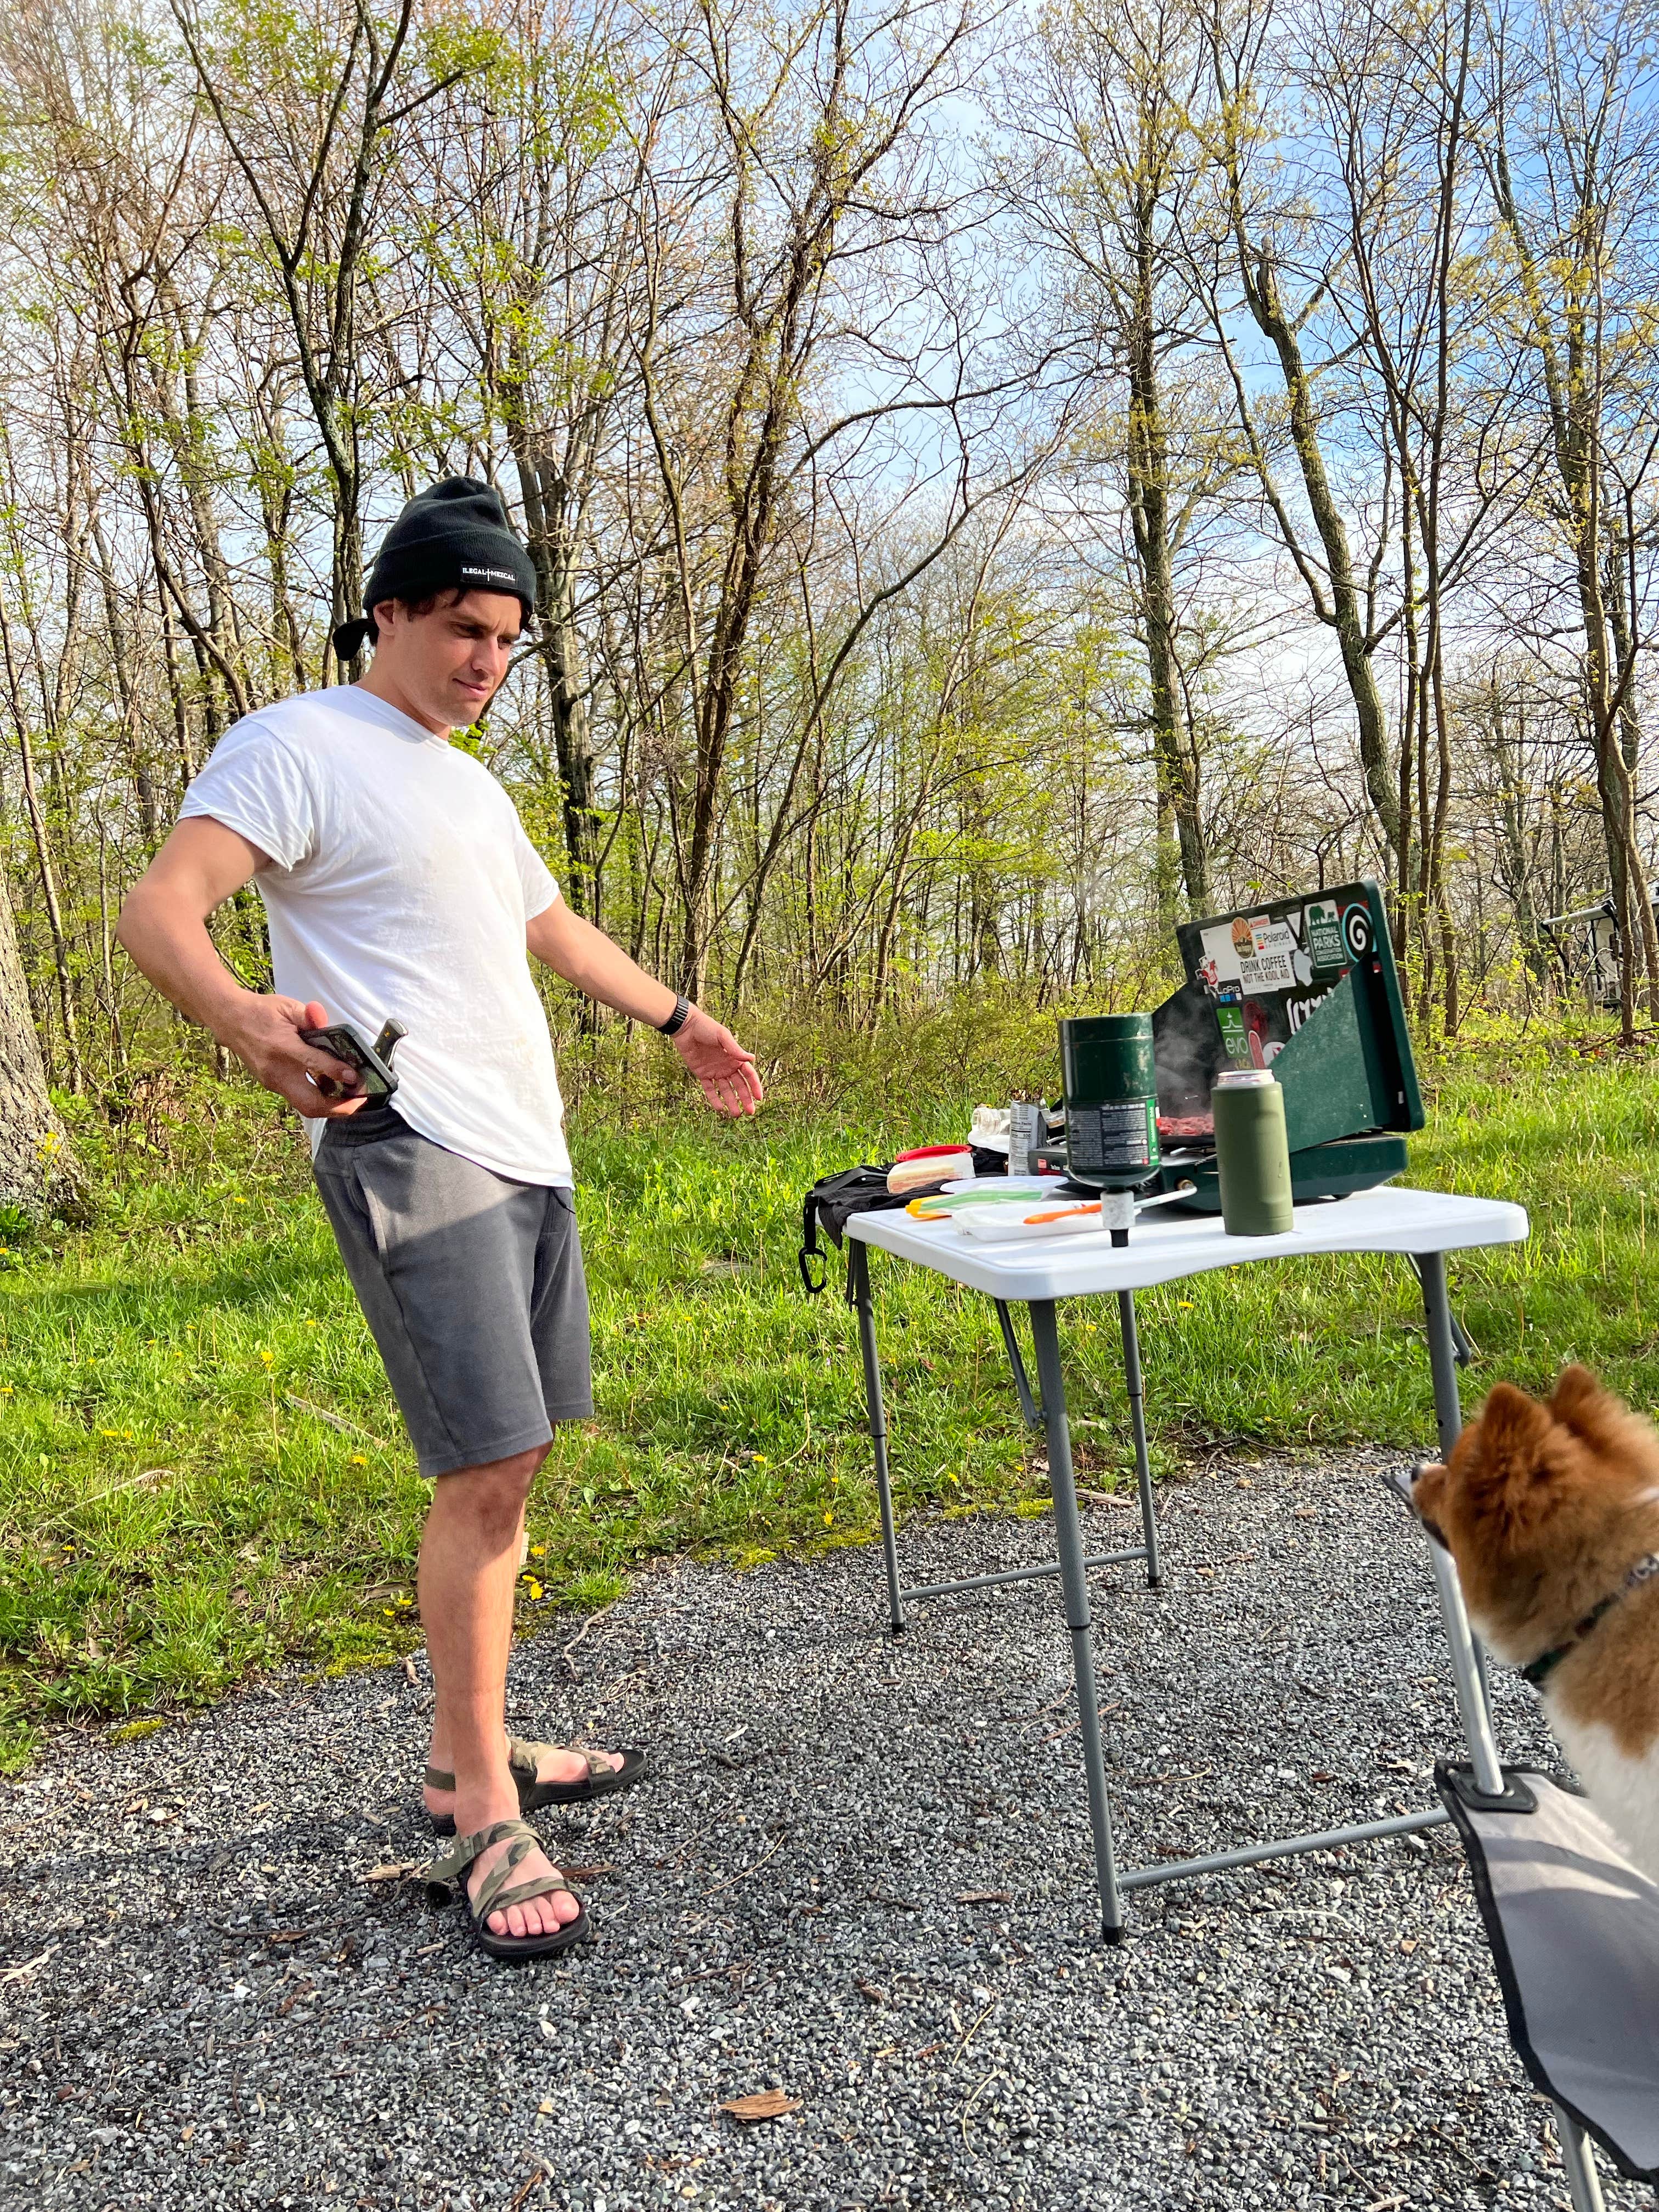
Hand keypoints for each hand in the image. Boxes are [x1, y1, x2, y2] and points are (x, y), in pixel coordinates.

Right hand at [221, 995, 366, 1118]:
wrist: (230, 1020)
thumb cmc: (261, 1012)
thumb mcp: (287, 1007)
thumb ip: (310, 1016)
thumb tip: (326, 1021)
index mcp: (282, 1047)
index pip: (314, 1064)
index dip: (337, 1072)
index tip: (355, 1077)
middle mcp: (277, 1070)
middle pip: (310, 1104)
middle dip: (338, 1108)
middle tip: (359, 1101)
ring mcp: (272, 1082)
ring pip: (305, 1105)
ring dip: (330, 1106)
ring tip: (351, 1099)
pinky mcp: (271, 1085)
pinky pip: (298, 1098)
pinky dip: (317, 1098)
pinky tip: (333, 1090)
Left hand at [672, 1006, 762, 1116]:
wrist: (686, 1027)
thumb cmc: (706, 1028)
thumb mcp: (722, 1036)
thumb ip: (736, 1049)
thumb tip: (752, 1059)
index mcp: (735, 1057)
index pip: (749, 1074)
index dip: (755, 1086)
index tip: (759, 1098)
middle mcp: (727, 1066)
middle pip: (739, 1086)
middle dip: (745, 1099)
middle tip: (750, 1112)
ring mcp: (715, 1071)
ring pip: (726, 1090)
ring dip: (731, 1102)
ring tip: (736, 1115)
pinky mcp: (702, 1074)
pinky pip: (710, 1089)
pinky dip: (714, 1099)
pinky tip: (720, 1109)